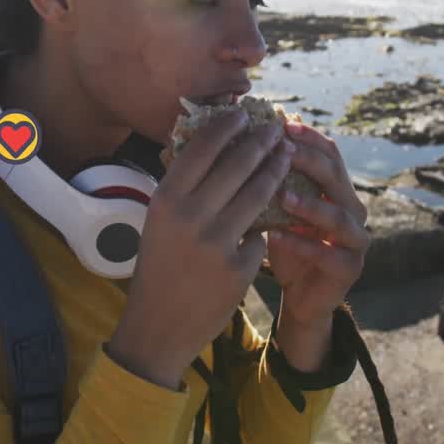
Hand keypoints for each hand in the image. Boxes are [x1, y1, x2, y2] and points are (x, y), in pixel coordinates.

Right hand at [109, 110, 292, 389]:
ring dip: (276, 172)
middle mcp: (189, 216)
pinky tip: (266, 226)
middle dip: (262, 143)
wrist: (157, 327)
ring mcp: (215, 243)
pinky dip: (261, 231)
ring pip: (258, 195)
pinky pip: (259, 236)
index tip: (243, 116)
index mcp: (166, 200)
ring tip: (286, 157)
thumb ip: (182, 187)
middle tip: (276, 131)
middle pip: (237, 166)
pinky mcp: (238, 269)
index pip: (202, 148)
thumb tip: (209, 143)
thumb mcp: (159, 222)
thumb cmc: (159, 266)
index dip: (227, 127)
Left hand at [265, 119, 368, 328]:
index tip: (283, 125)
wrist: (301, 295)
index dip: (309, 137)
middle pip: (336, 176)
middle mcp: (352, 209)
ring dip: (308, 204)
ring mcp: (356, 239)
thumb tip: (245, 140)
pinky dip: (301, 243)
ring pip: (337, 215)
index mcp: (337, 189)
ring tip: (280, 195)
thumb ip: (274, 180)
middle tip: (281, 152)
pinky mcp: (350, 267)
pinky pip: (327, 253)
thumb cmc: (287, 244)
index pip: (330, 153)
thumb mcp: (279, 210)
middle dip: (309, 161)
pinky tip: (275, 237)